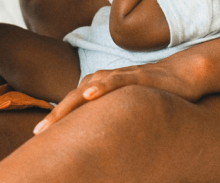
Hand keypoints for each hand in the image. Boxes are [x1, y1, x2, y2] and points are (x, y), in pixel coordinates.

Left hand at [33, 58, 205, 134]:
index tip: (38, 138)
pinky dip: (101, 86)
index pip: (73, 105)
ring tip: (52, 119)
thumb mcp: (128, 110)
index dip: (56, 119)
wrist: (183, 75)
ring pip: (88, 88)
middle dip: (55, 115)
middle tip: (36, 133)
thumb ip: (111, 120)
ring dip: (69, 103)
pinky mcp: (137, 75)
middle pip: (74, 97)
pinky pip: (116, 80)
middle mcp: (106, 80)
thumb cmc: (154, 95)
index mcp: (101, 88)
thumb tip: (99, 145)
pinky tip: (88, 94)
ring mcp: (120, 76)